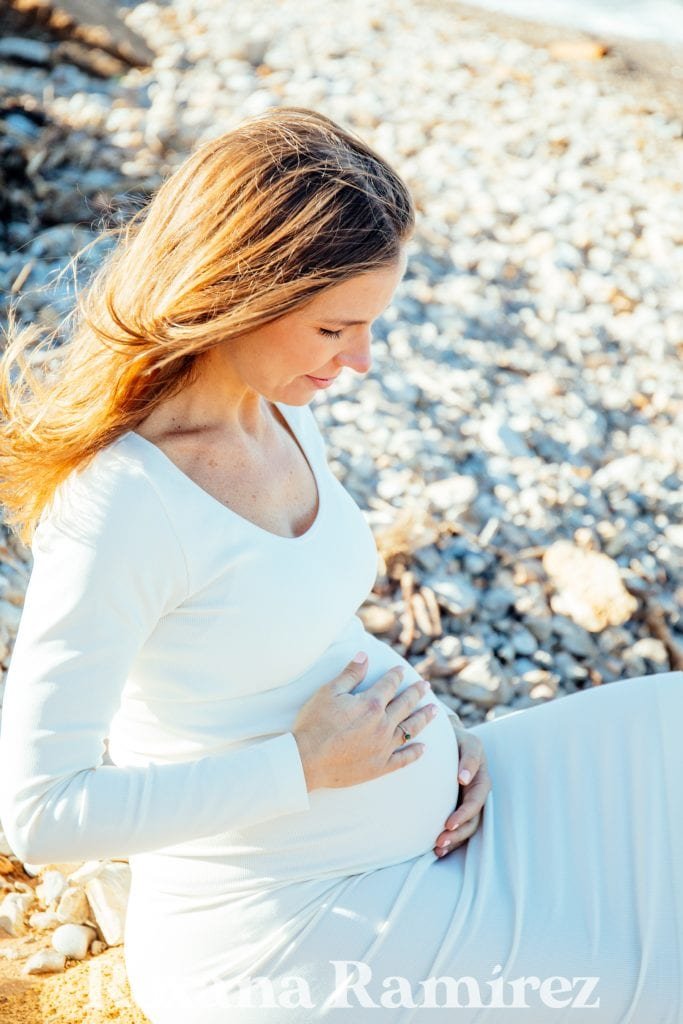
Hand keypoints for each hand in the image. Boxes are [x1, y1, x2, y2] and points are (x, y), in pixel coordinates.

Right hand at [292, 654, 436, 791]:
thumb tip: (364, 655)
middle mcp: (382, 724)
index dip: (396, 675)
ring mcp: (383, 746)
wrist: (306, 760)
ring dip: (423, 718)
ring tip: (434, 710)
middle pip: (405, 704)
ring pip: (410, 729)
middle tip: (426, 686)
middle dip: (416, 693)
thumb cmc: (314, 723)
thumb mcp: (329, 692)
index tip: (402, 670)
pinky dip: (414, 753)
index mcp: (371, 704)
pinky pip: (403, 759)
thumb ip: (350, 674)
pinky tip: (423, 748)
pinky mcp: (380, 766)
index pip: (389, 684)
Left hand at [433, 717, 490, 857]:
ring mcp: (469, 798)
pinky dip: (451, 840)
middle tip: (441, 837)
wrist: (444, 736)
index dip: (465, 811)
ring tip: (438, 847)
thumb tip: (464, 779)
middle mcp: (477, 788)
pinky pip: (460, 826)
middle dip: (459, 829)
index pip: (477, 797)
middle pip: (474, 815)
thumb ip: (468, 757)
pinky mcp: (460, 806)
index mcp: (481, 774)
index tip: (449, 823)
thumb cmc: (453, 737)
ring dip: (455, 839)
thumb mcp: (464, 740)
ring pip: (469, 825)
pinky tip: (438, 851)